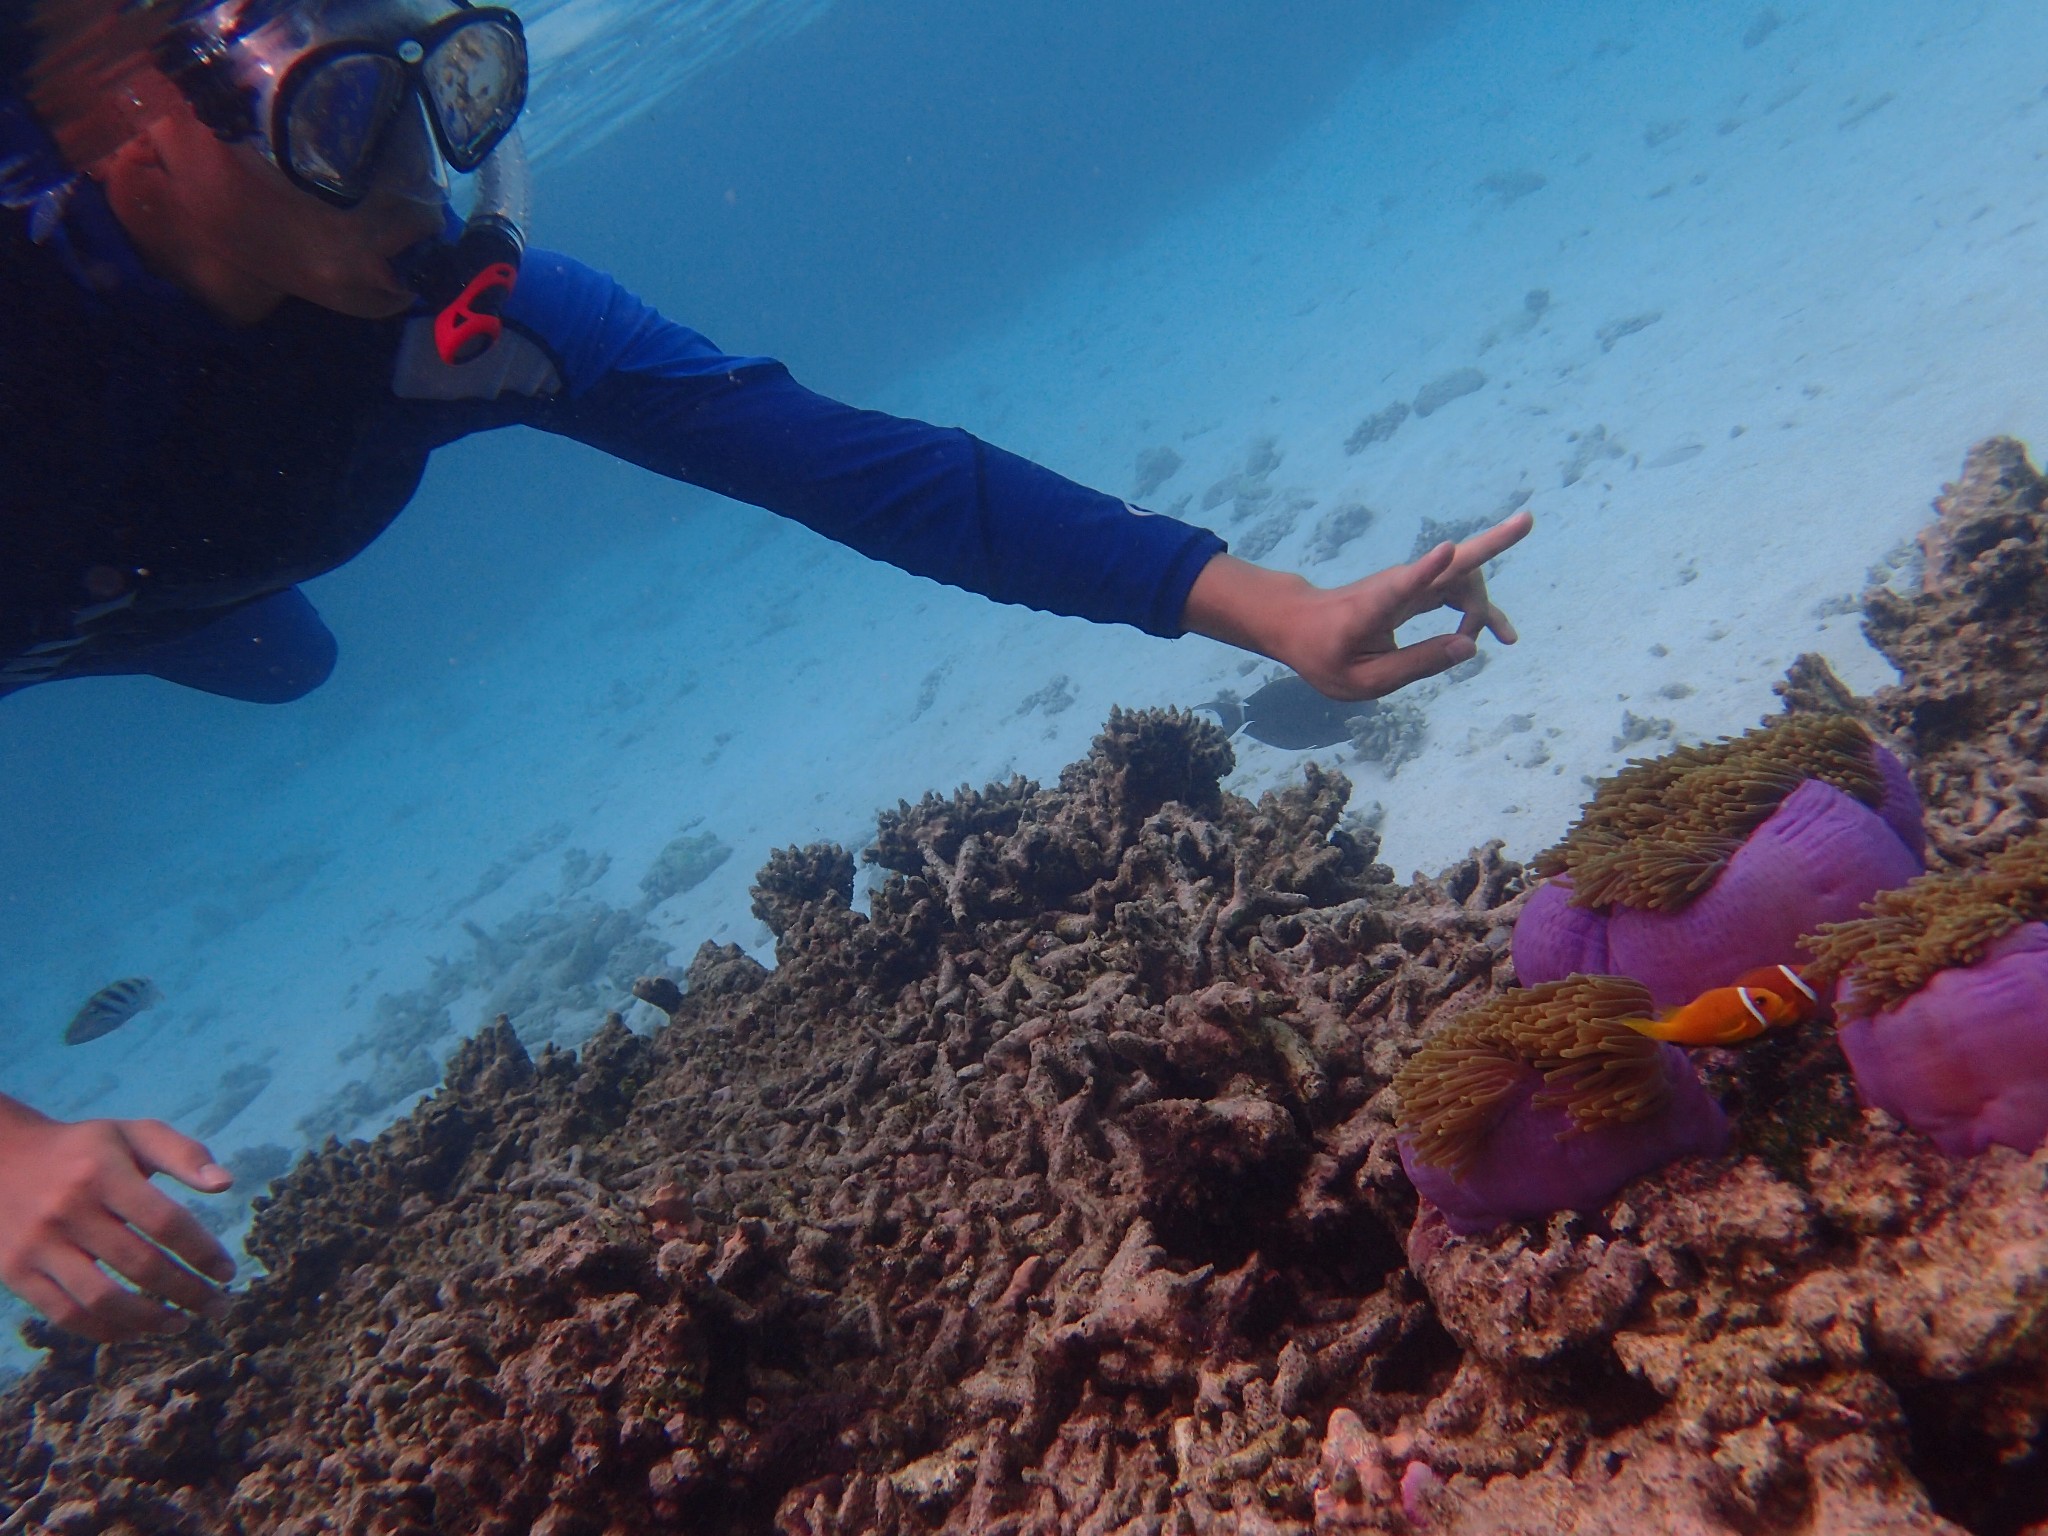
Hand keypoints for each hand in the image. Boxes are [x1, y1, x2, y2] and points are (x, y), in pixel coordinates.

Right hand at [0, 1094, 236, 1343]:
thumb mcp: (134, 1134)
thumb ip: (184, 1154)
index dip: (203, 1252)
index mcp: (103, 1172)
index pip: (165, 1221)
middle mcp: (68, 1210)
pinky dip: (105, 1330)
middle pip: (140, 1265)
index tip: (228, 1272)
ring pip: (102, 1299)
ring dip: (150, 1320)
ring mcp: (38, 1246)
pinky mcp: (16, 1272)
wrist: (2, 1159)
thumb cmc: (86, 1150)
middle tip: (219, 1307)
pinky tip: (136, 1330)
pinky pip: (65, 1314)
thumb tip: (226, 1184)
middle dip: (189, 1292)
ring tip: (182, 1324)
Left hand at [1182, 510, 1532, 700]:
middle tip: (1528, 520)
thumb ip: (1416, 666)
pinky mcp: (1415, 588)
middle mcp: (1397, 586)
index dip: (1426, 570)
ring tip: (1506, 640)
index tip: (1447, 550)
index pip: (1403, 586)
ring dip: (1487, 607)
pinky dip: (1477, 612)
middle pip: (1452, 563)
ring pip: (1462, 579)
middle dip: (1492, 544)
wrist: (1299, 624)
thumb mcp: (1364, 681)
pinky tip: (1495, 635)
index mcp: (1375, 609)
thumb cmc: (1324, 655)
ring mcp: (1409, 583)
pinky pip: (1456, 591)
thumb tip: (1469, 649)